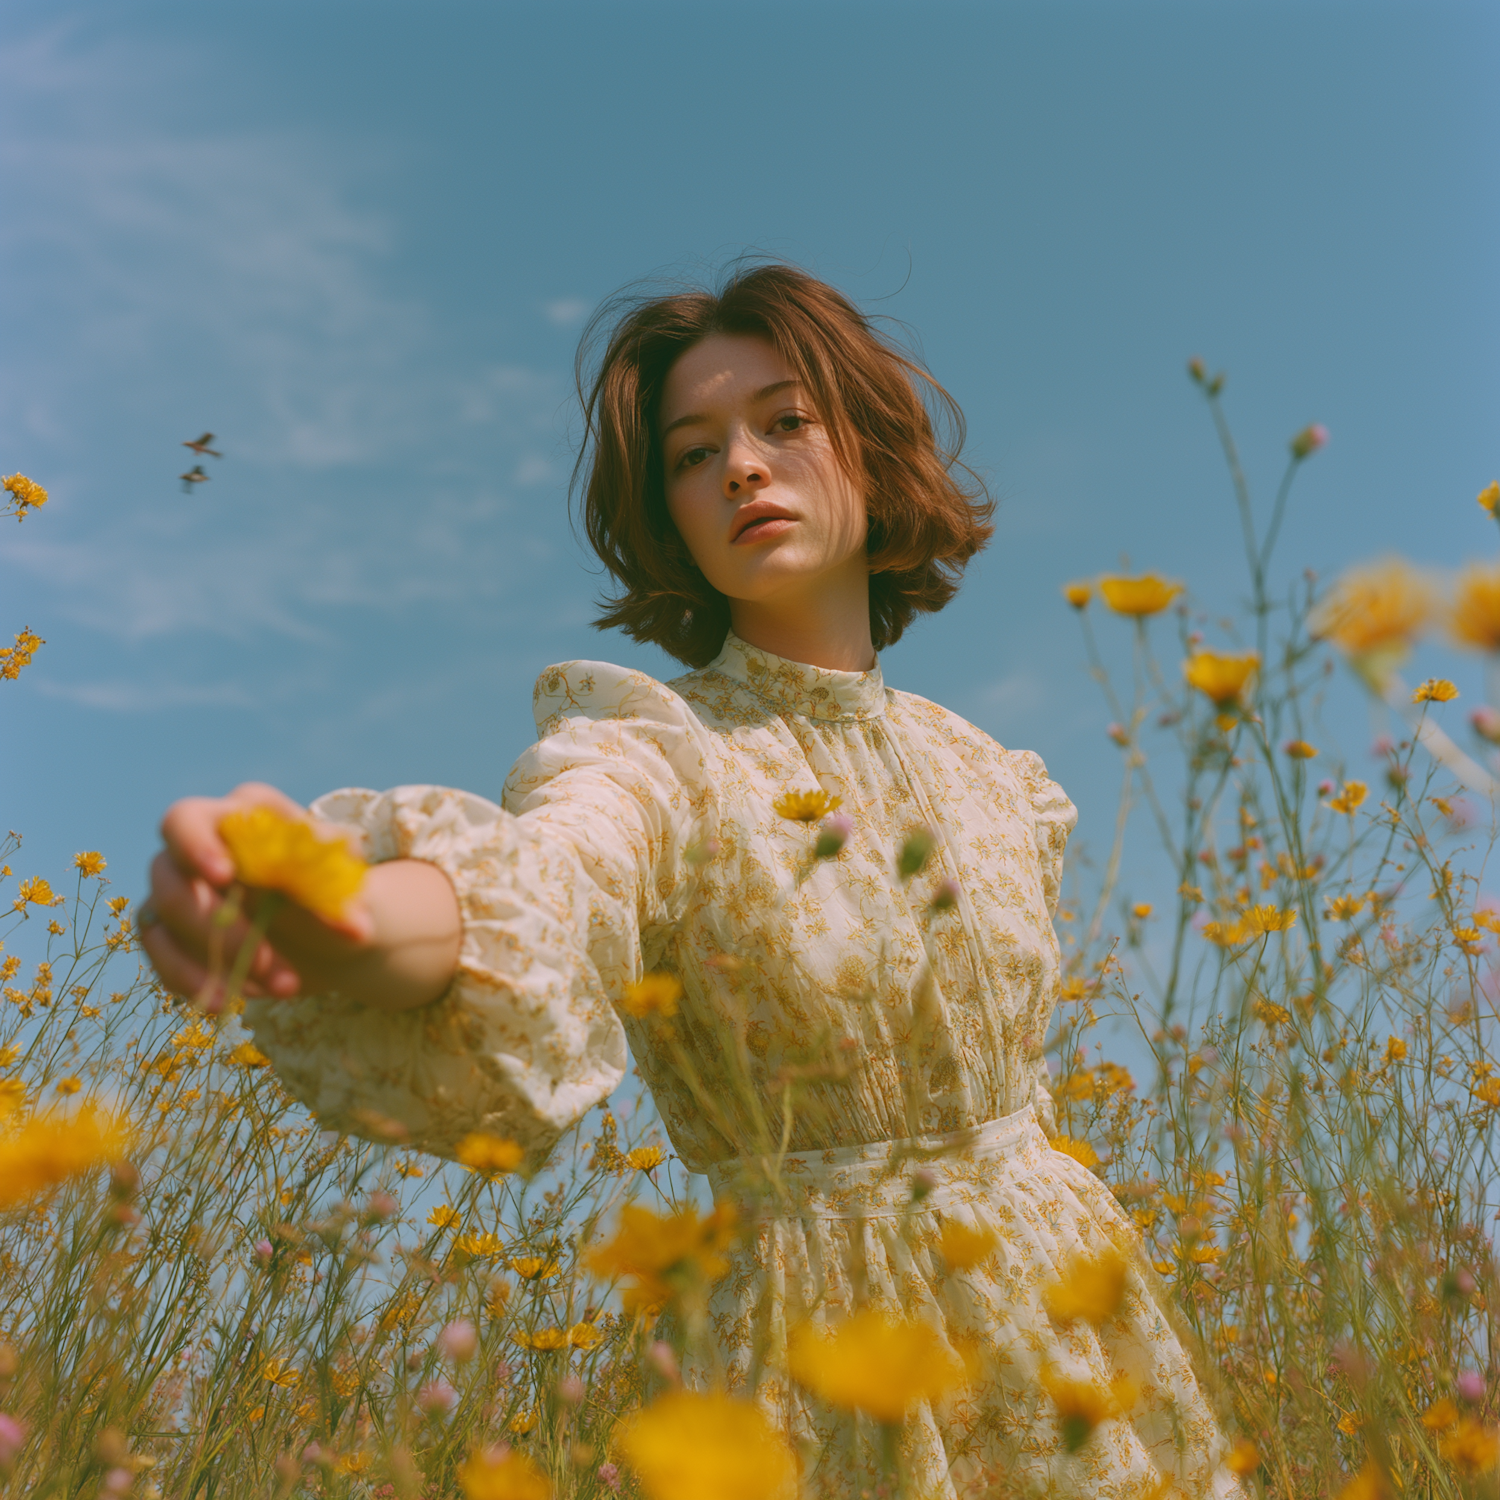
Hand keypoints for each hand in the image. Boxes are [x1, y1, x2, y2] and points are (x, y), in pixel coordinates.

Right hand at [141, 782, 461, 1010]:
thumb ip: (341, 898)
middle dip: (222, 930)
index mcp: (240, 816)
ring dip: (213, 962)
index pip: (188, 820)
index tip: (225, 876)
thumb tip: (354, 926)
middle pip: (172, 880)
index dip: (196, 846)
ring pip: (162, 921)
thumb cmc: (338, 894)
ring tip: (278, 988)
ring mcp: (178, 890)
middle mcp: (198, 847)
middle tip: (274, 966)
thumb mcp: (346, 890)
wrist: (332, 936)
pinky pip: (161, 959)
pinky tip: (229, 1001)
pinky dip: (194, 982)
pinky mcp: (171, 934)